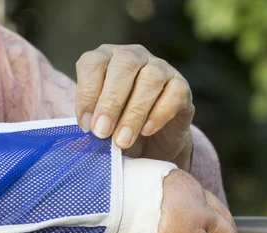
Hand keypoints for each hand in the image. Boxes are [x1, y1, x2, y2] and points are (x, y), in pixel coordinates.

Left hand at [76, 44, 193, 170]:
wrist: (152, 142)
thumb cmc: (117, 127)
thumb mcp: (99, 122)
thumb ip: (92, 120)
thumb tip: (89, 126)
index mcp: (105, 59)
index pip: (93, 63)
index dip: (87, 93)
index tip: (85, 124)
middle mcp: (133, 56)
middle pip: (124, 65)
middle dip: (110, 102)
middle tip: (102, 132)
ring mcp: (160, 67)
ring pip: (150, 79)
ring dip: (134, 113)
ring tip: (122, 140)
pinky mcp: (181, 86)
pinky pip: (174, 93)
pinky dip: (159, 113)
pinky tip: (146, 131)